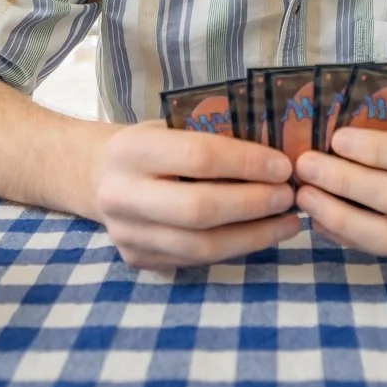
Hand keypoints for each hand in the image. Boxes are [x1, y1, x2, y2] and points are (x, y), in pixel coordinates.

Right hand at [91, 121, 300, 268]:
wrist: (97, 176)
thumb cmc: (151, 145)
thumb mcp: (172, 126)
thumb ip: (214, 137)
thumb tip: (279, 154)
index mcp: (130, 149)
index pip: (199, 156)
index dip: (247, 163)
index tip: (283, 166)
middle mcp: (121, 194)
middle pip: (200, 209)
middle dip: (254, 204)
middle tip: (289, 196)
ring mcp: (126, 234)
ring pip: (201, 245)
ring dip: (254, 235)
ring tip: (288, 221)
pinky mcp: (137, 260)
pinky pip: (196, 260)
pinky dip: (235, 248)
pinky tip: (262, 234)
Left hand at [293, 118, 386, 257]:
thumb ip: (385, 119)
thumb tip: (326, 122)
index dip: (375, 150)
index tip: (335, 139)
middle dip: (345, 183)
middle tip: (306, 166)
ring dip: (339, 216)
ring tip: (305, 196)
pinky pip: (380, 250)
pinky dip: (344, 235)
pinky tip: (319, 217)